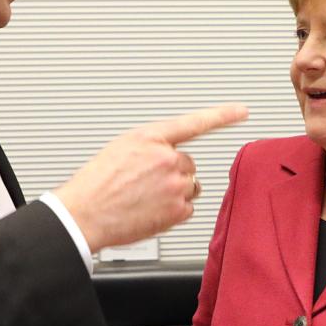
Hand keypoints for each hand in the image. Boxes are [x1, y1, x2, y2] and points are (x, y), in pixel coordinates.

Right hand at [55, 104, 247, 251]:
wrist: (84, 214)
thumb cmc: (96, 184)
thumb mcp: (120, 149)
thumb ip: (149, 147)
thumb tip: (165, 154)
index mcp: (150, 138)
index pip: (194, 123)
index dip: (221, 115)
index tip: (241, 111)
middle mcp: (166, 159)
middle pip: (187, 163)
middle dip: (171, 172)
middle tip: (145, 183)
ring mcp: (174, 185)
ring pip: (188, 186)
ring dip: (173, 192)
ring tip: (144, 198)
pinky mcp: (177, 210)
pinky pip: (186, 208)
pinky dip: (171, 211)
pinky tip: (149, 211)